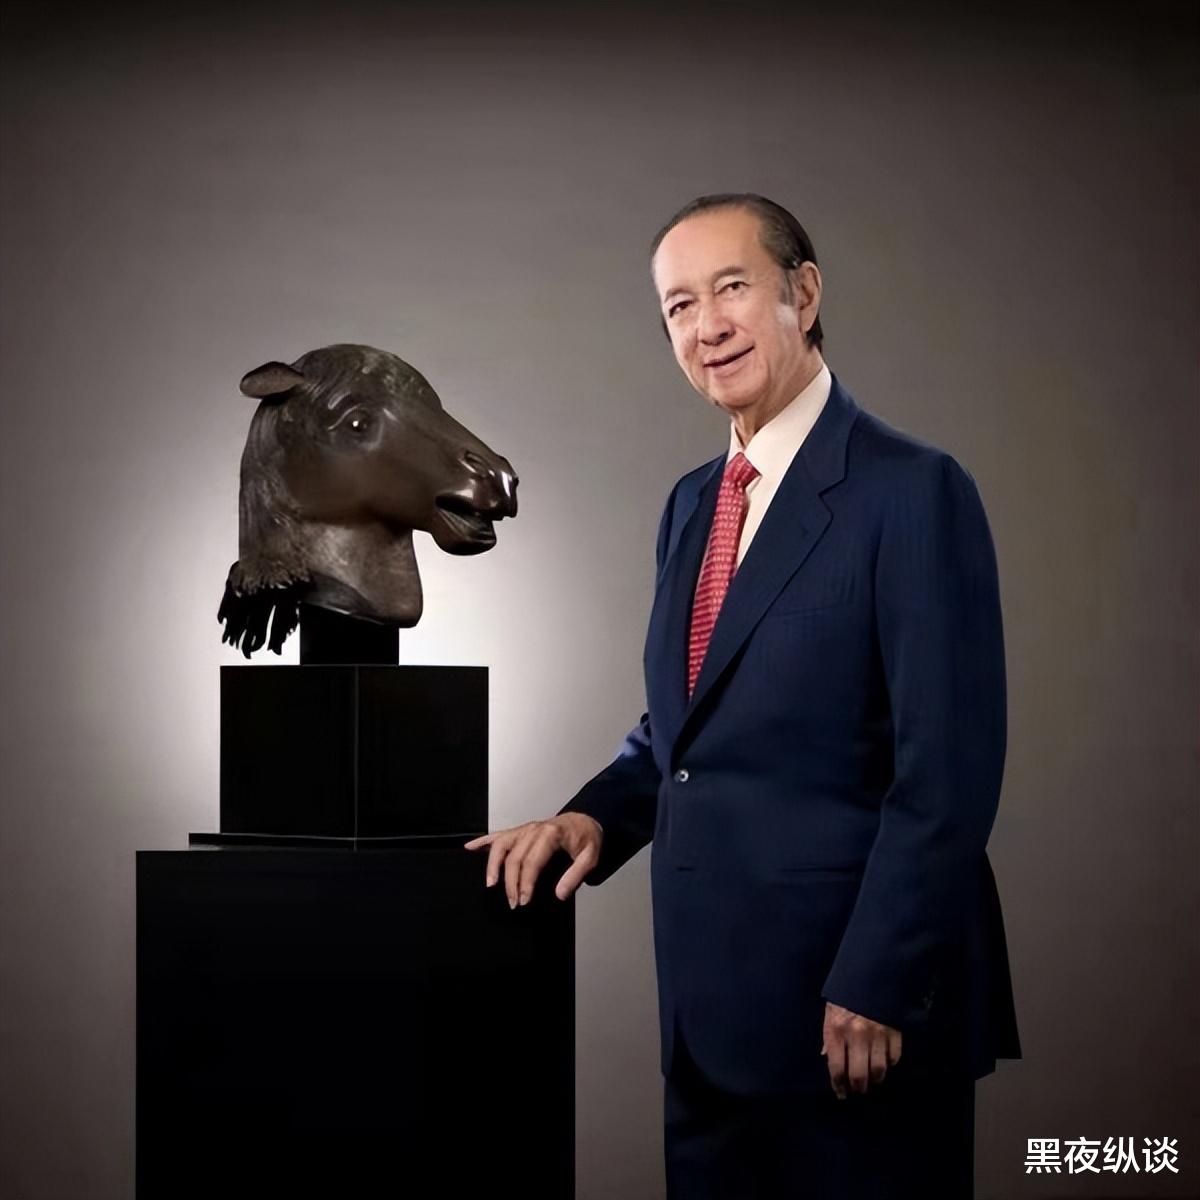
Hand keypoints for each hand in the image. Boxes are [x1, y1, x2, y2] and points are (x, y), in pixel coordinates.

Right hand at [463, 813, 602, 908]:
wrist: (586, 820)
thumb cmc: (587, 838)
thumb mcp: (591, 857)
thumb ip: (576, 876)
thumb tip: (560, 894)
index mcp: (551, 834)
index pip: (532, 861)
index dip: (525, 882)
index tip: (523, 900)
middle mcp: (534, 830)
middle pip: (514, 857)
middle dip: (510, 883)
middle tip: (512, 903)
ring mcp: (525, 829)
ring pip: (501, 844)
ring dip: (492, 865)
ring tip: (490, 884)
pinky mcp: (520, 831)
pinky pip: (498, 834)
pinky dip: (483, 841)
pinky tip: (470, 848)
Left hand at [821, 1002, 901, 1098]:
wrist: (870, 972)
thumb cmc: (845, 993)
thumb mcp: (830, 1010)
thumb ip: (829, 1035)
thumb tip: (826, 1056)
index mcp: (836, 1029)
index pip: (836, 1068)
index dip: (838, 1085)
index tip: (841, 1093)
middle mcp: (856, 1035)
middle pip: (858, 1075)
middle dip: (858, 1088)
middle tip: (858, 1090)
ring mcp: (877, 1035)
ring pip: (878, 1070)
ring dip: (875, 1079)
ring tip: (872, 1079)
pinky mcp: (894, 1031)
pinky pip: (894, 1057)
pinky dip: (890, 1063)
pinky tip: (885, 1061)